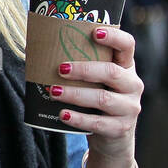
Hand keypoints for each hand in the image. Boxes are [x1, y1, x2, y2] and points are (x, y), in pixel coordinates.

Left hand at [52, 25, 142, 167]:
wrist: (111, 136)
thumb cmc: (94, 99)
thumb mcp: (93, 80)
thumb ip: (78, 65)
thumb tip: (35, 48)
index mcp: (125, 67)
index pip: (127, 46)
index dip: (114, 37)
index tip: (95, 32)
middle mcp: (132, 85)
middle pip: (112, 72)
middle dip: (84, 70)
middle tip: (60, 68)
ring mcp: (129, 108)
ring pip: (102, 98)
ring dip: (75, 94)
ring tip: (53, 91)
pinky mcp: (120, 128)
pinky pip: (97, 123)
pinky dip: (78, 118)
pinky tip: (62, 114)